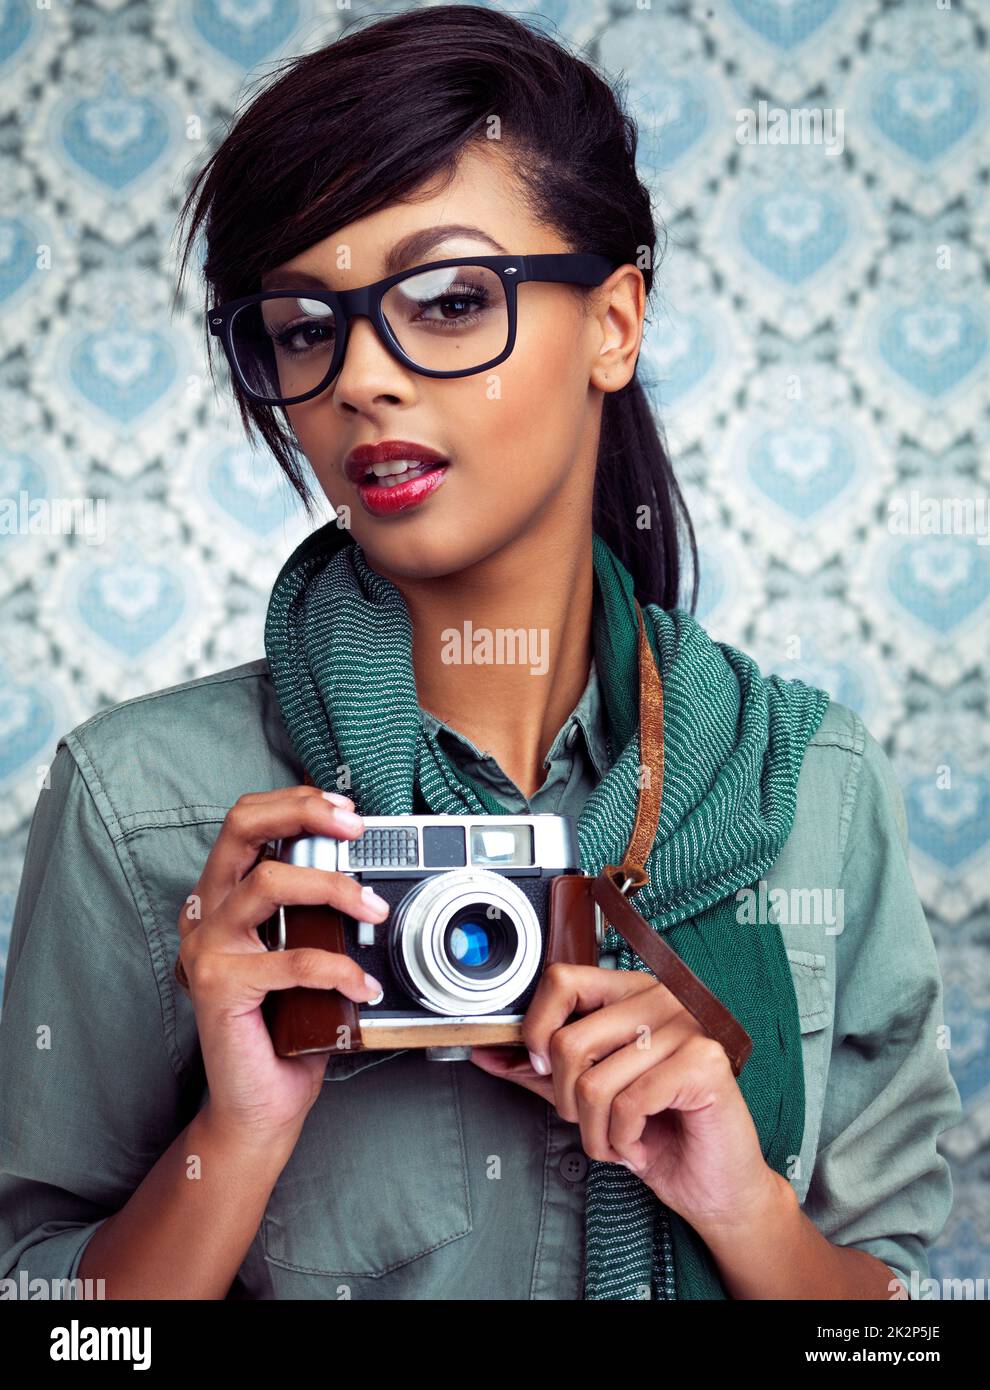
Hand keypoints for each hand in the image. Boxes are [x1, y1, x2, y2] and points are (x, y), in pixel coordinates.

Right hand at [175, 786, 387, 1145]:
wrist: (260, 1103)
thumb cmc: (286, 1027)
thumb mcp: (305, 952)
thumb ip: (317, 912)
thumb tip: (370, 873)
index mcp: (223, 897)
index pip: (247, 821)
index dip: (296, 803)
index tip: (346, 810)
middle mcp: (206, 913)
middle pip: (240, 827)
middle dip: (302, 813)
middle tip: (353, 827)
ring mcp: (206, 947)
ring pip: (270, 883)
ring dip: (334, 887)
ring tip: (375, 907)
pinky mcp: (217, 986)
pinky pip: (292, 960)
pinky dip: (340, 968)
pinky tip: (364, 986)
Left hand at [469, 962, 778, 1231]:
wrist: (715, 1187)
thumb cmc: (658, 1137)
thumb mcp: (586, 1099)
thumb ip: (540, 1071)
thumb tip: (488, 1051)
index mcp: (629, 994)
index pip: (561, 979)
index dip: (537, 1028)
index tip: (543, 1067)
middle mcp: (659, 999)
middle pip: (569, 1040)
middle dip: (568, 1101)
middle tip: (594, 1122)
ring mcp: (686, 1026)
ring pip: (594, 1081)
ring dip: (596, 1133)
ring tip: (619, 1140)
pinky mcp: (705, 1061)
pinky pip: (629, 1103)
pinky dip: (623, 1140)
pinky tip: (640, 1144)